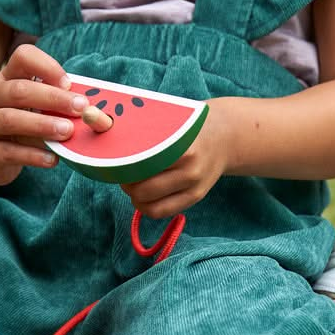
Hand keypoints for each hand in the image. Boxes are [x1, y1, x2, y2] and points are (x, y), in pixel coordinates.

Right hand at [0, 44, 88, 186]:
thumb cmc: (15, 129)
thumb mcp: (30, 110)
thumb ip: (52, 105)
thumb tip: (88, 110)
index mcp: (5, 79)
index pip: (22, 57)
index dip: (47, 66)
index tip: (69, 83)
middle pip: (19, 90)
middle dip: (53, 98)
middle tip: (80, 108)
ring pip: (10, 120)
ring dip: (42, 125)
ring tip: (67, 132)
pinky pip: (8, 152)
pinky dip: (33, 155)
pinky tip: (52, 159)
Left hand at [120, 98, 230, 217]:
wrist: (226, 136)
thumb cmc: (188, 126)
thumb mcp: (170, 122)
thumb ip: (145, 132)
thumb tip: (107, 134)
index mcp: (180, 146)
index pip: (140, 164)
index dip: (122, 167)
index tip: (115, 162)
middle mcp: (190, 169)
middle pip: (142, 189)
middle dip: (126, 184)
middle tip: (122, 174)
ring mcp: (194, 186)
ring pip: (150, 205)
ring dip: (135, 198)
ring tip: (133, 185)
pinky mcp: (195, 197)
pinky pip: (161, 212)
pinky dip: (146, 207)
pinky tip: (144, 195)